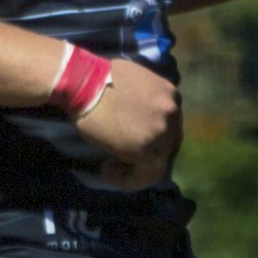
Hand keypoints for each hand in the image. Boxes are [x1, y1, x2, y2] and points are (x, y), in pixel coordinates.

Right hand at [62, 46, 182, 187]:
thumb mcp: (136, 81)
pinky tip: (107, 172)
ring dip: (135, 168)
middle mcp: (173, 113)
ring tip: (111, 167)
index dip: (150, 136)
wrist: (83, 83)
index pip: (170, 124)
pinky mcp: (146, 150)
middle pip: (168, 143)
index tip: (127, 140)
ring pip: (158, 162)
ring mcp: (162, 132)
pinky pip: (145, 175)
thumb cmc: (100, 79)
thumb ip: (146, 99)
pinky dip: (127, 179)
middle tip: (120, 158)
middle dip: (146, 153)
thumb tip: (137, 112)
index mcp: (171, 95)